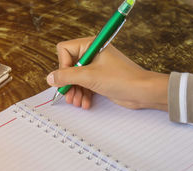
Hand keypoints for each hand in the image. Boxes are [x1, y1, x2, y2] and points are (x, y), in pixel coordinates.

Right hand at [46, 37, 168, 110]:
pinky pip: (84, 86)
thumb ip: (67, 77)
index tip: (68, 78)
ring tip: (77, 102)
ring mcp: (96, 67)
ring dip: (75, 92)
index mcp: (91, 45)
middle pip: (68, 67)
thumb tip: (50, 78)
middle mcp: (92, 54)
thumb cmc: (121, 78)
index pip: (65, 50)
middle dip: (68, 83)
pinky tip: (85, 103)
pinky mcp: (100, 79)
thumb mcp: (89, 77)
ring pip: (76, 79)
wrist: (142, 92)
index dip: (63, 65)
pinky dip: (83, 95)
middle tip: (69, 95)